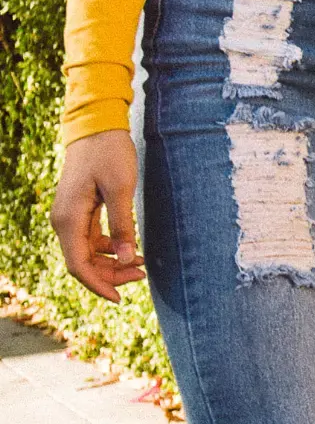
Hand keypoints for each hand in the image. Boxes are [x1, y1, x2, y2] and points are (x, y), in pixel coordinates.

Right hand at [51, 132, 144, 301]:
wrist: (97, 126)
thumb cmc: (109, 153)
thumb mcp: (121, 188)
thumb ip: (123, 225)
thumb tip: (129, 259)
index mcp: (69, 220)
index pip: (79, 265)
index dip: (99, 284)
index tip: (120, 298)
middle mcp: (64, 222)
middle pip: (83, 262)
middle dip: (111, 274)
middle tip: (142, 276)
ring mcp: (70, 216)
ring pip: (88, 252)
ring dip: (112, 262)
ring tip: (141, 266)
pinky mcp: (80, 210)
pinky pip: (91, 239)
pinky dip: (110, 248)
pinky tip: (130, 249)